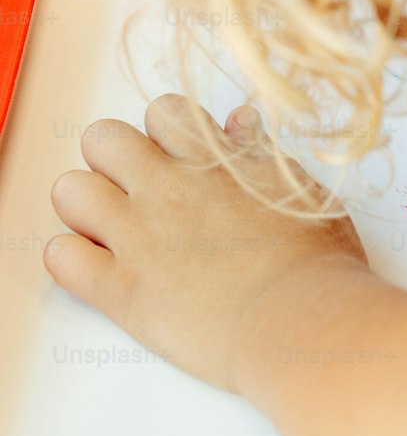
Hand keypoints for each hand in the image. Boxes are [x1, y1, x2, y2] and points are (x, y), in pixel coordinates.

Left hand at [45, 94, 366, 390]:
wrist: (300, 322)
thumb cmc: (315, 266)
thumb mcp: (300, 193)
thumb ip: (260, 155)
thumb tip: (239, 123)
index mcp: (211, 161)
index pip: (162, 112)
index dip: (167, 136)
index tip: (180, 162)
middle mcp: (167, 189)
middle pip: (102, 138)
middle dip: (115, 161)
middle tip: (139, 193)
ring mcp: (138, 237)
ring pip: (69, 190)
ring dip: (86, 207)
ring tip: (115, 231)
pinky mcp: (121, 290)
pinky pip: (61, 256)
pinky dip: (73, 261)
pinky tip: (101, 271)